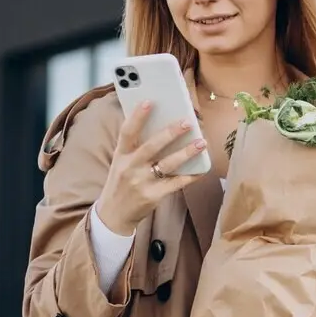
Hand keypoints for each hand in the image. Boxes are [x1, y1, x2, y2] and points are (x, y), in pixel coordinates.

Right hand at [95, 102, 208, 234]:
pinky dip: (190, 176)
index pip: (127, 132)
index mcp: (121, 155)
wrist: (113, 215)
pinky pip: (175, 184)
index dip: (137, 116)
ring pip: (167, 164)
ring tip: (202, 142)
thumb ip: (136, 147)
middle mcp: (129, 167)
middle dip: (170, 133)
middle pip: (151, 146)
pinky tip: (202, 169)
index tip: (149, 101)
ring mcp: (141, 182)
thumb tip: (162, 125)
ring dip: (186, 153)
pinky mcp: (152, 196)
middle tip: (187, 122)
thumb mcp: (121, 162)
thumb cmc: (122, 182)